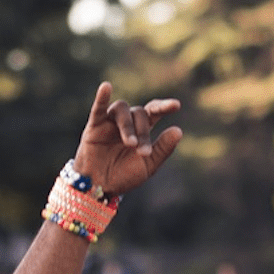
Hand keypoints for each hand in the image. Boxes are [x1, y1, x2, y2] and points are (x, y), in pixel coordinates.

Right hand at [71, 82, 183, 196]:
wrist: (100, 187)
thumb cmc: (125, 176)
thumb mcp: (149, 166)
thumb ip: (163, 148)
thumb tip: (178, 130)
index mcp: (142, 129)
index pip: (154, 111)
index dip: (164, 106)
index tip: (176, 105)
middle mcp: (127, 122)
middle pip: (139, 114)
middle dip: (143, 132)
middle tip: (142, 152)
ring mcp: (110, 122)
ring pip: (122, 109)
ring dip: (128, 126)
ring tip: (131, 144)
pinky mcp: (94, 126)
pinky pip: (98, 108)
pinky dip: (102, 97)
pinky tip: (106, 87)